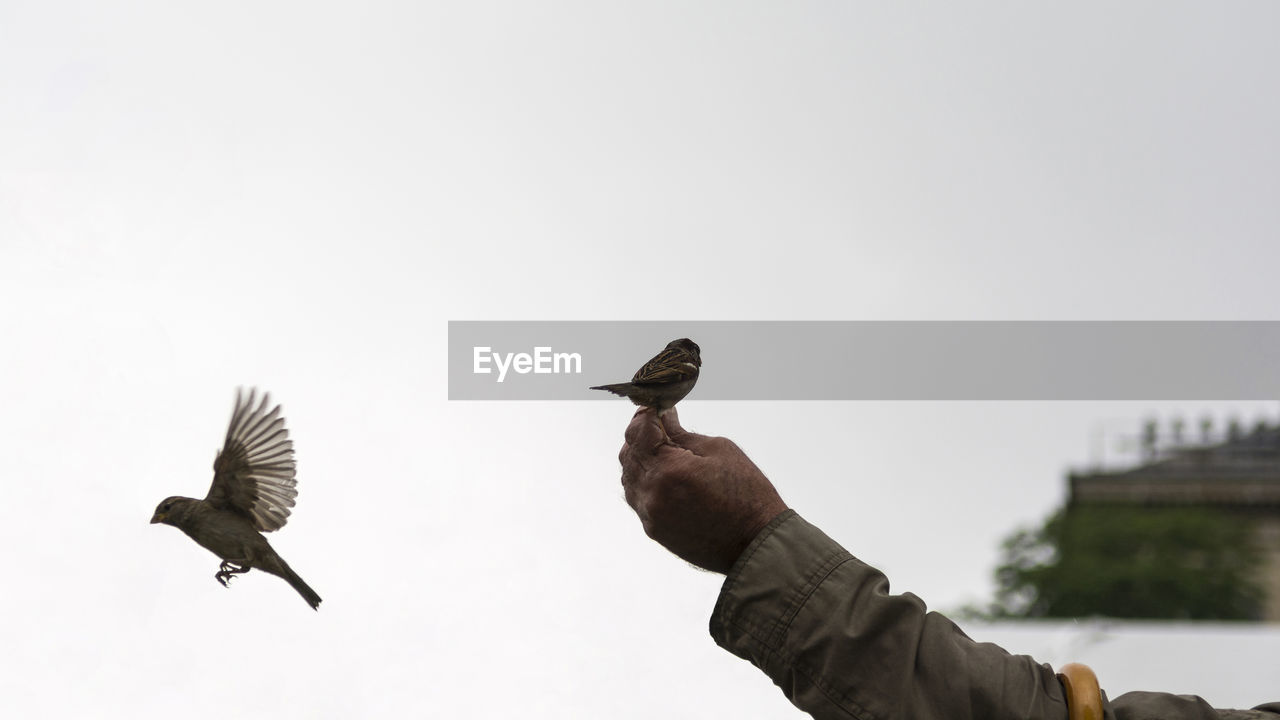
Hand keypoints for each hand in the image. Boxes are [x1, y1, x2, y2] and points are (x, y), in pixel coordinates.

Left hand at [619, 408, 787, 573]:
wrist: (756, 544)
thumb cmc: (747, 495)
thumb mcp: (719, 450)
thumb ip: (682, 433)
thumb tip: (663, 417)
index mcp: (669, 470)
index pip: (639, 431)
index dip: (646, 414)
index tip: (656, 407)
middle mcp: (652, 494)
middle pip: (629, 453)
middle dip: (640, 434)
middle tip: (660, 424)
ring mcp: (650, 515)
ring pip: (629, 477)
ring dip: (640, 458)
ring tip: (662, 449)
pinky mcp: (653, 530)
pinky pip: (637, 498)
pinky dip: (644, 481)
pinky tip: (663, 474)